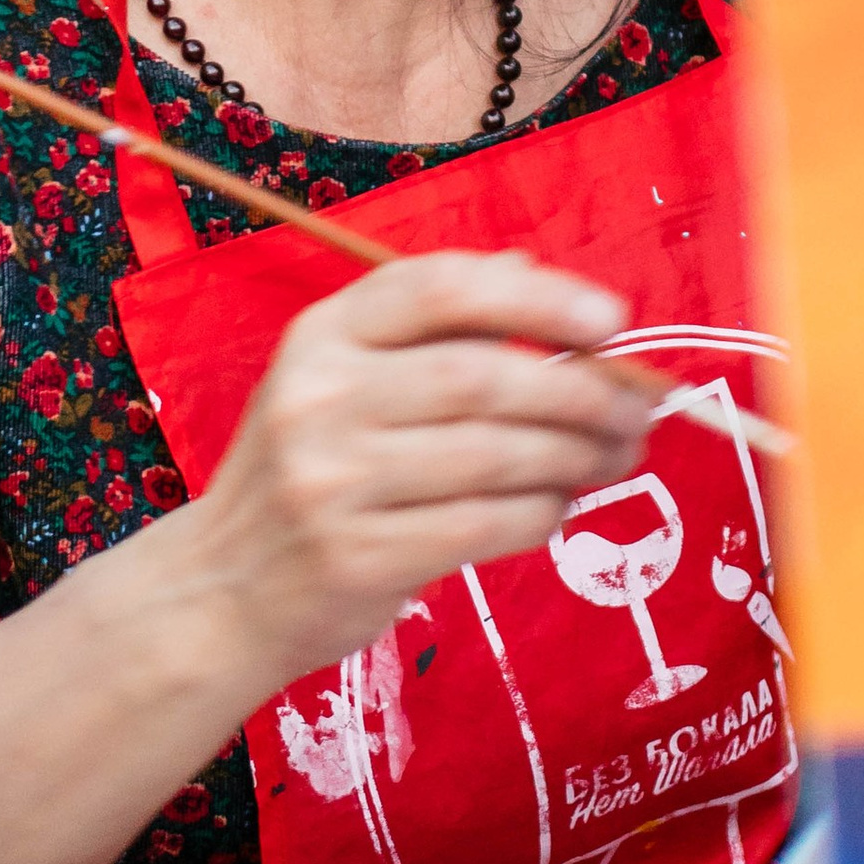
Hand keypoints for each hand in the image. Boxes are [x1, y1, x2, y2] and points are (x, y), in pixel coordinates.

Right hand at [186, 251, 656, 696]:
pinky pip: (484, 526)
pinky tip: (559, 505)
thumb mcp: (342, 378)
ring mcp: (333, 482)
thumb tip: (537, 273)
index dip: (536, 299)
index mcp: (322, 334)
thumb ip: (433, 329)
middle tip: (640, 407)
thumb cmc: (310, 470)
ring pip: (494, 456)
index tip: (613, 320)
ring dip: (576, 456)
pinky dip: (540, 514)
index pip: (439, 288)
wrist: (222, 589)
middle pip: (481, 378)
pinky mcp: (358, 556)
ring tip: (617, 455)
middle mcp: (320, 397)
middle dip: (581, 392)